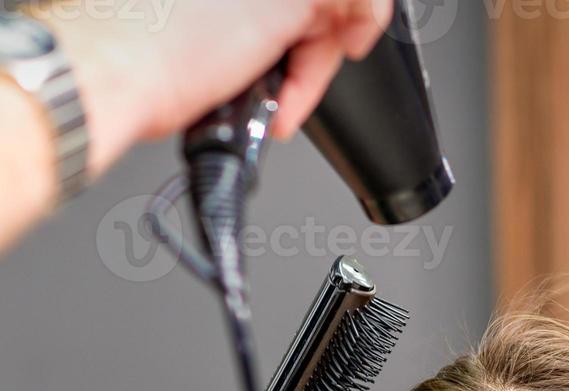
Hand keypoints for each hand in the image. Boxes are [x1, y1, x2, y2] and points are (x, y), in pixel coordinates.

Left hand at [39, 0, 392, 173]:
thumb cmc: (170, 46)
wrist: (107, 84)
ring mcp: (212, 3)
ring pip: (279, 28)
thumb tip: (366, 9)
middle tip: (294, 96)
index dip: (354, 16)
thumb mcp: (282, 8)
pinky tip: (244, 96)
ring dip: (285, 75)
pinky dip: (256, 73)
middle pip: (306, 7)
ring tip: (266, 108)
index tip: (352, 47)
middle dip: (311, 58)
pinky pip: (247, 41)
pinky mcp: (193, 21)